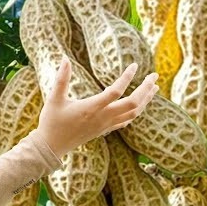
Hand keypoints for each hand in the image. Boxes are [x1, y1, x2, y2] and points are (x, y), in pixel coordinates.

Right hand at [32, 58, 157, 158]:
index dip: (127, 78)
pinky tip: (140, 105)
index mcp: (92, 108)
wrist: (51, 147)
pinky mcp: (105, 130)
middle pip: (133, 104)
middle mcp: (103, 117)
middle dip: (145, 89)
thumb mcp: (54, 99)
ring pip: (133, 114)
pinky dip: (137, 111)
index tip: (135, 65)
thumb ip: (61, 78)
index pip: (115, 92)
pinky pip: (127, 121)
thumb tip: (65, 58)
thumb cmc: (52, 122)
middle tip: (154, 76)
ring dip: (145, 100)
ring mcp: (106, 125)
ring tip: (153, 88)